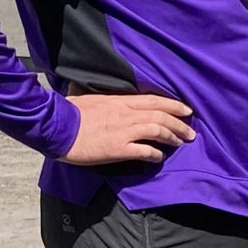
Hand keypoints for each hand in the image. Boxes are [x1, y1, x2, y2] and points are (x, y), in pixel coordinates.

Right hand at [65, 92, 194, 164]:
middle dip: (180, 122)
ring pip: (157, 130)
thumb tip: (94, 90)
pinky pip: (144, 151)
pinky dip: (155, 154)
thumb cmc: (69, 112)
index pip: (153, 100)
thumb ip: (101, 96)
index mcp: (119, 100)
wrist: (57, 128)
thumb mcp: (87, 97)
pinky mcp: (118, 148)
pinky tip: (159, 158)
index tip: (186, 109)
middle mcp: (125, 113)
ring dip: (173, 137)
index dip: (173, 105)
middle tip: (191, 131)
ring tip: (181, 143)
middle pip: (160, 115)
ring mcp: (123, 131)